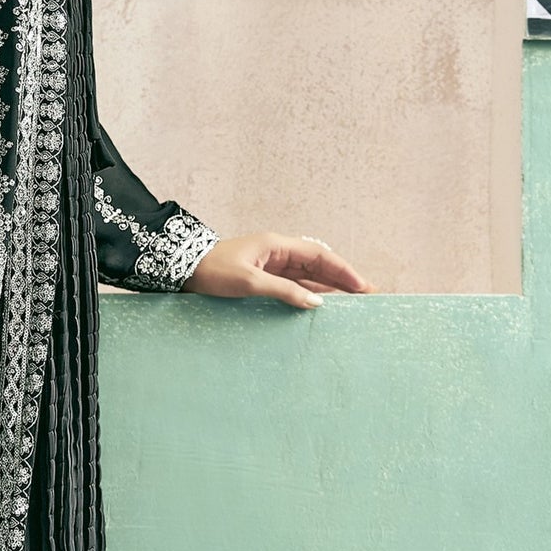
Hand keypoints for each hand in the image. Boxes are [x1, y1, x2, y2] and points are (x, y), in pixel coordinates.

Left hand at [184, 231, 374, 307]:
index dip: (343, 270)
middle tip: (367, 295)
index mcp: (277, 245)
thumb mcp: (249, 282)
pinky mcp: (263, 278)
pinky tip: (321, 305)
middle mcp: (278, 253)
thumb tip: (316, 302)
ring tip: (352, 303)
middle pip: (318, 265)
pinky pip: (293, 285)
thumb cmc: (213, 271)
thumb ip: (283, 291)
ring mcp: (271, 266)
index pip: (319, 256)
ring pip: (308, 276)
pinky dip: (309, 294)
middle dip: (343, 279)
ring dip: (329, 288)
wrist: (183, 270)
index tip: (362, 285)